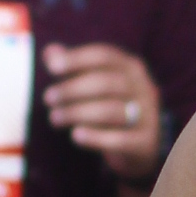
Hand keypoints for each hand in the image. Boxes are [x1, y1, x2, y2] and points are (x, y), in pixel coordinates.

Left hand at [44, 42, 164, 181]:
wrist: (141, 143)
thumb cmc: (110, 104)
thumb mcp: (94, 83)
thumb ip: (72, 67)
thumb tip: (50, 53)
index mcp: (130, 67)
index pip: (104, 56)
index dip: (77, 59)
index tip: (52, 68)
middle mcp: (142, 87)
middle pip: (106, 83)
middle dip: (73, 89)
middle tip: (48, 98)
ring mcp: (147, 115)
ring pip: (111, 111)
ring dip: (78, 113)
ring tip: (54, 118)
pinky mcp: (145, 142)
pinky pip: (119, 139)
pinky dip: (95, 137)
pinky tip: (75, 135)